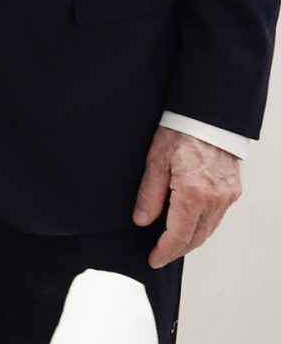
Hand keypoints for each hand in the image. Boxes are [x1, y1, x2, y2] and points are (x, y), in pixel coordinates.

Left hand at [133, 126, 241, 268]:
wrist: (208, 117)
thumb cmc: (180, 133)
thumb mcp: (154, 161)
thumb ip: (149, 194)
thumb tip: (142, 220)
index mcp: (193, 193)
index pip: (179, 235)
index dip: (165, 251)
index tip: (153, 259)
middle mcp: (214, 199)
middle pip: (196, 237)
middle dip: (177, 250)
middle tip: (160, 255)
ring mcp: (227, 196)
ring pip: (209, 229)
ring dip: (190, 240)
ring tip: (171, 244)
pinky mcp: (232, 191)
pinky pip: (217, 217)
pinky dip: (202, 226)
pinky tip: (189, 224)